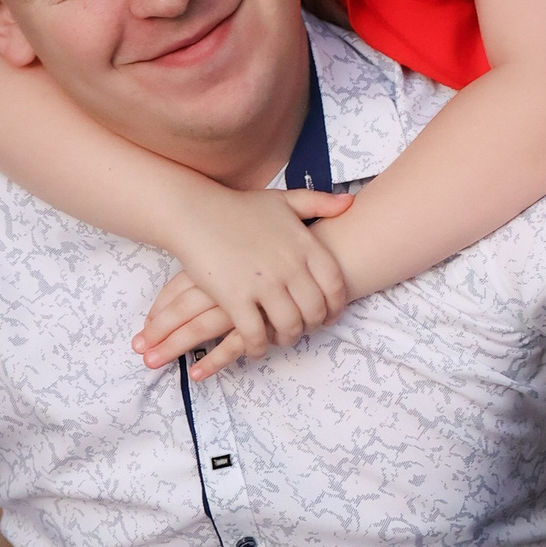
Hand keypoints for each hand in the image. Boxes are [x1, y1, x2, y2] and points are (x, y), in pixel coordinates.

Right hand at [133, 186, 353, 375]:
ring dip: (288, 338)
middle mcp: (289, 266)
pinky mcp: (236, 298)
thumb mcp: (283, 200)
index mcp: (304, 245)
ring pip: (290, 326)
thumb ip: (318, 202)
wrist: (195, 213)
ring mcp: (263, 284)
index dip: (336, 305)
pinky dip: (259, 346)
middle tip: (303, 328)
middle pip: (315, 310)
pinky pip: (256, 334)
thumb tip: (350, 204)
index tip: (330, 315)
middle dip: (312, 325)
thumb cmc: (239, 207)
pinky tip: (255, 346)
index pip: (334, 284)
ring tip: (280, 338)